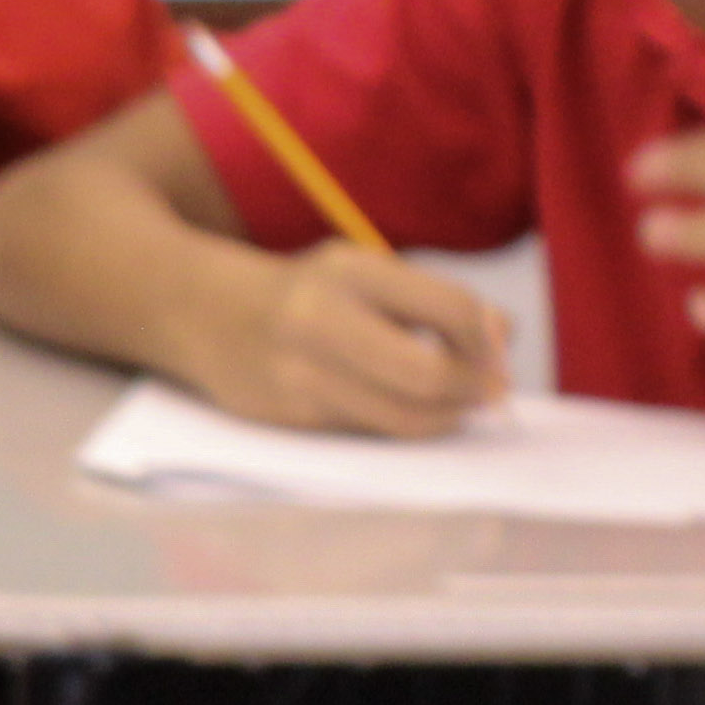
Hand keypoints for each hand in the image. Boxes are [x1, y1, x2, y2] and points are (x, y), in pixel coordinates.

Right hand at [185, 241, 505, 437]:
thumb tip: (503, 338)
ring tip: (454, 406)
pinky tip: (400, 408)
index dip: (484, 341)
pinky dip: (398, 424)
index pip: (449, 311)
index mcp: (349, 273)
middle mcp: (318, 322)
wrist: (200, 312)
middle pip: (427, 376)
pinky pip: (366, 431)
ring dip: (444, 418)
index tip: (494, 353)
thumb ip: (435, 300)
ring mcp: (298, 376)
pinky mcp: (287, 417)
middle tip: (487, 393)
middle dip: (470, 390)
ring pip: (401, 418)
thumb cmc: (305, 291)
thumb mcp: (366, 272)